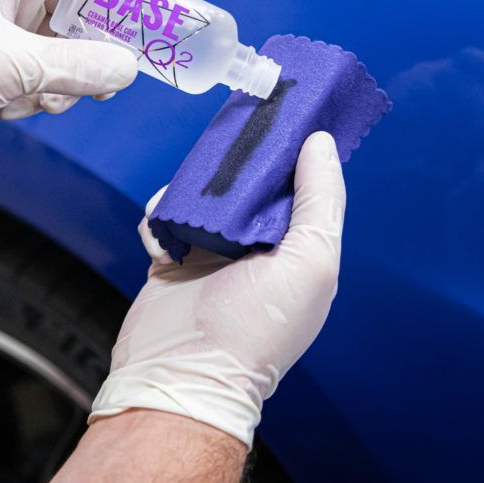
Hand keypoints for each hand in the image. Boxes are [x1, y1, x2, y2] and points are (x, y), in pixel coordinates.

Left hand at [0, 0, 170, 169]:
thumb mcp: (7, 68)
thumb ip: (77, 68)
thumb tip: (128, 70)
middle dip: (105, 37)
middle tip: (125, 68)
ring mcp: (1, 14)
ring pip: (67, 37)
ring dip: (70, 73)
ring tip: (50, 100)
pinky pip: (43, 62)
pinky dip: (43, 87)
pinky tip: (15, 107)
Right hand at [90, 131, 345, 446]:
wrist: (180, 375)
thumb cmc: (255, 329)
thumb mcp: (310, 262)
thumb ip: (320, 200)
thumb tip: (322, 142)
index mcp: (299, 250)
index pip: (303, 186)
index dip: (297, 149)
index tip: (287, 108)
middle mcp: (259, 250)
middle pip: (251, 184)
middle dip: (239, 161)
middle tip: (229, 136)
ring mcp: (213, 254)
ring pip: (205, 194)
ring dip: (194, 188)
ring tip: (189, 192)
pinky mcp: (172, 258)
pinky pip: (166, 216)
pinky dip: (160, 215)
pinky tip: (162, 229)